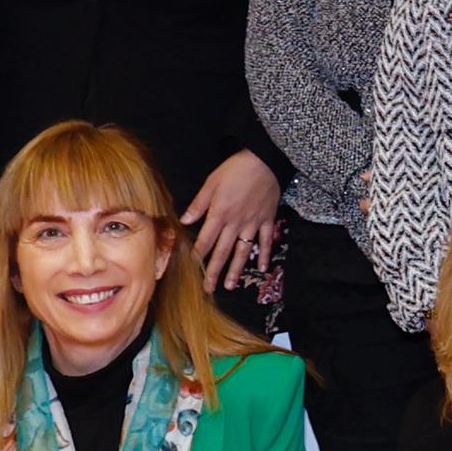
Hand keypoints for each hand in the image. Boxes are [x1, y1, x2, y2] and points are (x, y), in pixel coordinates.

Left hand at [183, 151, 281, 297]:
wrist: (264, 161)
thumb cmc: (235, 169)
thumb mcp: (211, 183)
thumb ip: (198, 204)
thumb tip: (184, 221)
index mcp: (219, 214)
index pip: (205, 240)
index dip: (197, 256)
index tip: (191, 269)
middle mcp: (235, 223)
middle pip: (222, 252)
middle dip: (214, 271)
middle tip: (208, 289)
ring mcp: (253, 224)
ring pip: (243, 251)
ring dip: (235, 270)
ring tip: (229, 285)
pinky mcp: (267, 220)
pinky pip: (266, 241)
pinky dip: (264, 255)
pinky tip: (262, 268)